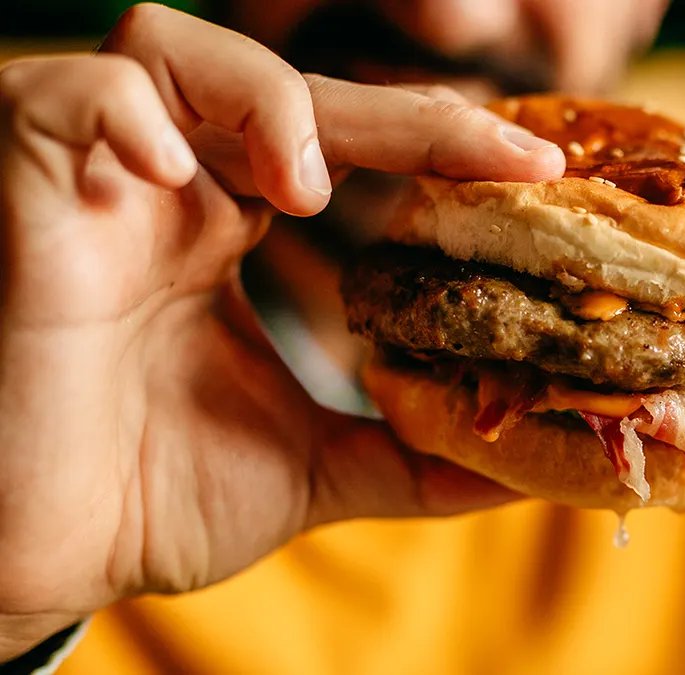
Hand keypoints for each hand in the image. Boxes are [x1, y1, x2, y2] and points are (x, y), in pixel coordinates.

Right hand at [0, 4, 562, 658]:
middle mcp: (170, 189)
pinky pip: (67, 96)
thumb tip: (518, 471)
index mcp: (230, 229)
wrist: (38, 563)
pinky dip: (125, 113)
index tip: (536, 169)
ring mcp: (97, 182)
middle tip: (498, 156)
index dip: (442, 141)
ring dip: (266, 98)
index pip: (349, 144)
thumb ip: (407, 459)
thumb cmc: (148, 501)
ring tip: (308, 189)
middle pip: (291, 88)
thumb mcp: (311, 470)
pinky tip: (175, 174)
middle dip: (404, 114)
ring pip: (172, 48)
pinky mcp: (24, 190)